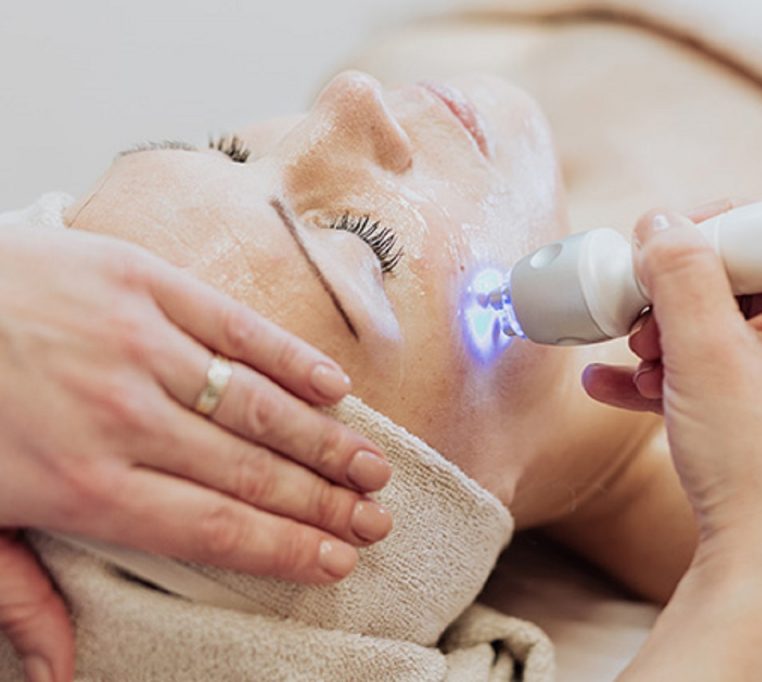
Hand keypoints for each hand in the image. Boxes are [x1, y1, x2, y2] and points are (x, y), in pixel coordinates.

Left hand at [0, 227, 393, 681]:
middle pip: (250, 472)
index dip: (286, 547)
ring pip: (258, 404)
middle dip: (324, 502)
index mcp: (80, 485)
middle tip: (377, 520)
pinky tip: (333, 385)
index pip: (213, 527)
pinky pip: (233, 326)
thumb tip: (60, 675)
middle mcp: (124, 418)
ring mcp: (137, 344)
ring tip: (373, 467)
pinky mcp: (140, 281)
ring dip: (324, 441)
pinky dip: (290, 357)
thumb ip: (18, 595)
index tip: (338, 559)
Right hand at [584, 203, 761, 584]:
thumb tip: (660, 222)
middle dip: (679, 298)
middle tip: (638, 317)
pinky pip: (733, 370)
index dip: (706, 235)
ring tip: (635, 362)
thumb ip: (680, 272)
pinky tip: (616, 383)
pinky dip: (681, 373)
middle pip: (750, 279)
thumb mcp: (704, 350)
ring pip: (734, 326)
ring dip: (672, 337)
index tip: (654, 251)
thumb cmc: (753, 460)